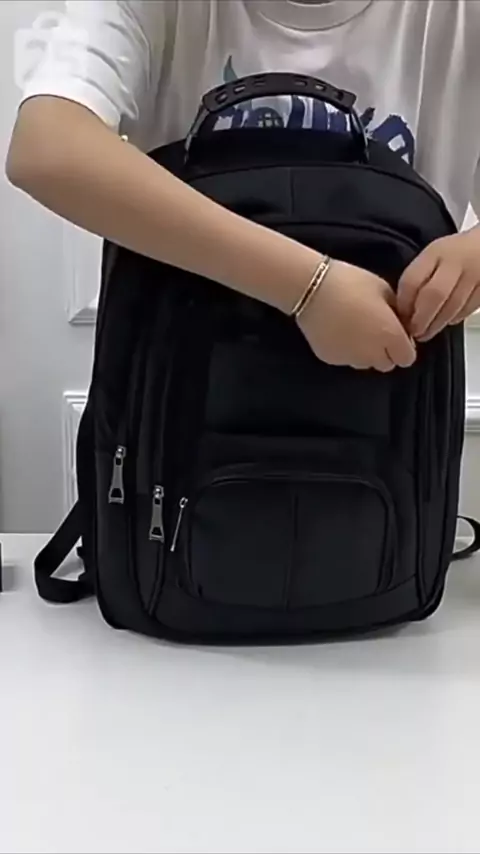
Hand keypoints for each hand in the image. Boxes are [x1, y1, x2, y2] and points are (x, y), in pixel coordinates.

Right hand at [297, 259, 416, 371]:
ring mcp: (350, 359)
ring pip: (365, 363)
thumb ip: (397, 313)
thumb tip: (399, 325)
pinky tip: (337, 331)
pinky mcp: (330, 359)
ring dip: (366, 353)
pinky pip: (345, 359)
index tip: (396, 334)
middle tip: (375, 331)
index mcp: (390, 336)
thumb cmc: (352, 282)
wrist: (311, 288)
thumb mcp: (384, 290)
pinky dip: (346, 350)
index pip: (407, 358)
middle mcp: (372, 354)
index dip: (404, 347)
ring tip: (355, 331)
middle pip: (387, 364)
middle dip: (385, 352)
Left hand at [397, 227, 479, 341]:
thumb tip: (403, 310)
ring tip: (426, 332)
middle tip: (414, 332)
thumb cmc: (454, 255)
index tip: (400, 317)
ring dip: (437, 323)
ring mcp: (475, 274)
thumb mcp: (433, 258)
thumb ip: (419, 278)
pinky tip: (446, 320)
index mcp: (435, 252)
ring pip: (453, 306)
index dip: (404, 304)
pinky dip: (454, 318)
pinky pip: (468, 308)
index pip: (413, 279)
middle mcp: (456, 261)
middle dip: (421, 319)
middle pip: (434, 295)